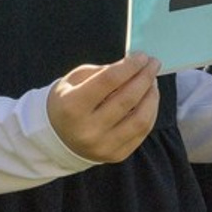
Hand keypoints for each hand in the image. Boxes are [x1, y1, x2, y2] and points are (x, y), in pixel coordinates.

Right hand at [46, 53, 160, 162]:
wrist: (58, 137)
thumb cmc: (68, 101)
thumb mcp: (75, 80)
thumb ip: (103, 72)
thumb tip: (134, 66)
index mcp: (72, 105)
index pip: (108, 80)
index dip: (130, 65)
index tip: (142, 56)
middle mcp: (88, 129)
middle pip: (127, 99)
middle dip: (145, 77)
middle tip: (153, 63)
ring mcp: (103, 146)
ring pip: (140, 119)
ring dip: (152, 96)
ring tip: (152, 81)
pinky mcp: (116, 155)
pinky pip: (142, 132)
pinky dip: (150, 112)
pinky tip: (150, 99)